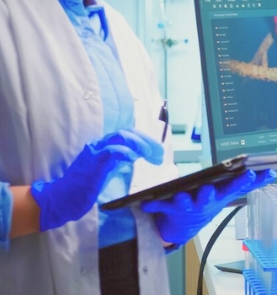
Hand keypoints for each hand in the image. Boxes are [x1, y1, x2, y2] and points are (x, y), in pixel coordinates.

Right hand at [31, 129, 163, 230]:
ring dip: (140, 144)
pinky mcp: (93, 163)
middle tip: (160, 154)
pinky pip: (111, 151)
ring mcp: (95, 152)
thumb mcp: (108, 170)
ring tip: (152, 155)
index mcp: (103, 145)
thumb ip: (120, 159)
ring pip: (121, 137)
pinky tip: (135, 157)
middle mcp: (99, 144)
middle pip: (128, 133)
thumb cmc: (84, 186)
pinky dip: (125, 152)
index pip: (128, 134)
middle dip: (147, 141)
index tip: (158, 153)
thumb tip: (137, 153)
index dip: (145, 140)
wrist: (61, 199)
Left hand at [141, 169, 275, 245]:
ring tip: (180, 195)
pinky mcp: (169, 208)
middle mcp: (205, 202)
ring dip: (182, 200)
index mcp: (219, 196)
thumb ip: (247, 183)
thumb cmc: (207, 202)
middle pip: (207, 198)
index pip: (234, 187)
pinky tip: (145, 201)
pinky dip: (152, 203)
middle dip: (208, 195)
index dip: (244, 181)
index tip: (252, 172)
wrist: (183, 226)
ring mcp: (187, 206)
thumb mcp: (226, 193)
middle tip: (208, 190)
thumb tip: (272, 173)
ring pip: (184, 202)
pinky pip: (160, 205)